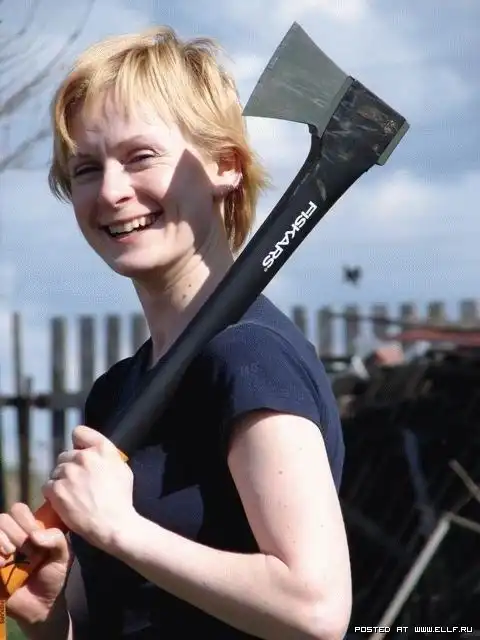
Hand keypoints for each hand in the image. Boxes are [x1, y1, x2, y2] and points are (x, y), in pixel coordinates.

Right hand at [0, 503, 70, 624]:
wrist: (40, 607)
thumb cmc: (52, 577)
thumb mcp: (63, 556)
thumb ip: (56, 538)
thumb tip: (34, 535)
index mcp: (28, 530)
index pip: (18, 510)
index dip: (26, 521)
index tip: (35, 538)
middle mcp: (11, 537)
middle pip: (3, 519)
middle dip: (16, 534)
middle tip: (25, 552)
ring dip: (1, 541)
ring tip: (9, 556)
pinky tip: (0, 565)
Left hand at [42, 426, 135, 550]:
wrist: (114, 524)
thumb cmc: (121, 499)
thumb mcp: (122, 469)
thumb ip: (106, 456)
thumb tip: (94, 453)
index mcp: (102, 448)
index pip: (79, 432)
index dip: (78, 444)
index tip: (80, 453)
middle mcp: (84, 456)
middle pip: (65, 455)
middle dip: (69, 466)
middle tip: (77, 482)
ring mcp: (69, 472)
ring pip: (55, 471)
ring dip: (61, 480)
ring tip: (72, 495)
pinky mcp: (57, 490)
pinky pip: (47, 486)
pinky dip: (53, 494)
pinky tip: (63, 502)